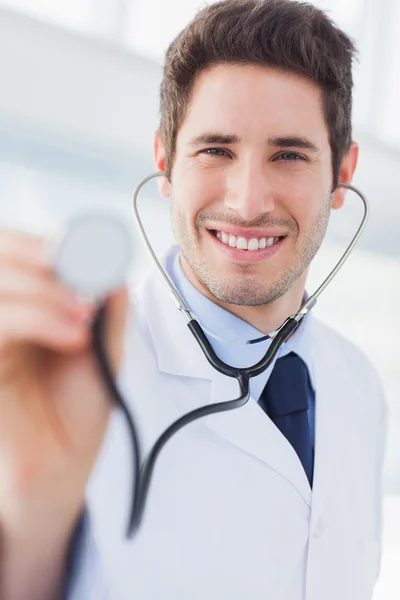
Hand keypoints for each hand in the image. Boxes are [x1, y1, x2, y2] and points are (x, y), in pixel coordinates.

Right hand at [0, 229, 128, 598]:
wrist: (63, 467)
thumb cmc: (78, 409)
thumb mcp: (104, 350)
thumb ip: (107, 309)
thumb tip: (114, 265)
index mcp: (29, 304)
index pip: (18, 250)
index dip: (46, 240)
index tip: (89, 248)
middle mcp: (6, 314)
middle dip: (40, 255)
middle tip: (84, 277)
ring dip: (44, 290)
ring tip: (85, 314)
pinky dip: (36, 318)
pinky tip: (75, 334)